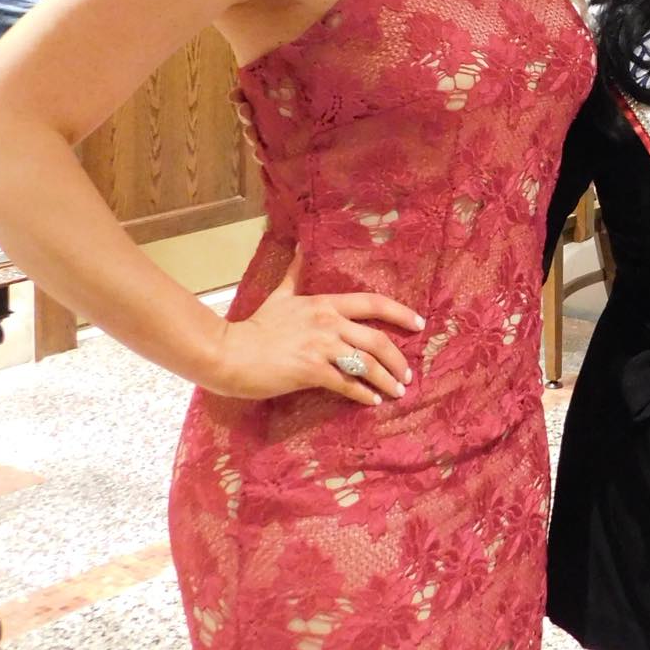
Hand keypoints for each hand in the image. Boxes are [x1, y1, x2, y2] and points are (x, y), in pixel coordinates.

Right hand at [205, 258, 424, 405]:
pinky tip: (372, 402)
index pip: (373, 303)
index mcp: (325, 304)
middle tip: (408, 374)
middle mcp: (329, 323)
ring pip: (367, 364)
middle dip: (398, 358)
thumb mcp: (279, 295)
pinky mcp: (311, 371)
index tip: (419, 324)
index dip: (400, 313)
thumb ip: (295, 274)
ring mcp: (321, 347)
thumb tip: (300, 247)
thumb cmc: (255, 326)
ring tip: (397, 391)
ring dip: (387, 379)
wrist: (229, 352)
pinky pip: (347, 384)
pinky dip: (363, 394)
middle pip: (378, 339)